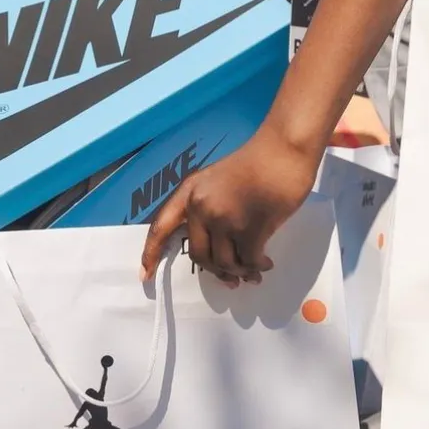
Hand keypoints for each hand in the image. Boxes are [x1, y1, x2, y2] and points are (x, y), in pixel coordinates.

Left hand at [140, 126, 317, 287]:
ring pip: (225, 262)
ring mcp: (225, 218)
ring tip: (253, 272)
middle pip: (199, 254)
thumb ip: (208, 207)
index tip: (145, 276)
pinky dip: (257, 266)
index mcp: (190, 192)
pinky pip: (249, 260)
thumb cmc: (254, 164)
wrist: (283, 149)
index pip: (161, 226)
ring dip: (240, 271)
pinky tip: (265, 263)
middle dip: (216, 271)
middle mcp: (201, 206)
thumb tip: (214, 248)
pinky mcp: (250, 228)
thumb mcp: (217, 181)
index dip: (150, 253)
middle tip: (230, 279)